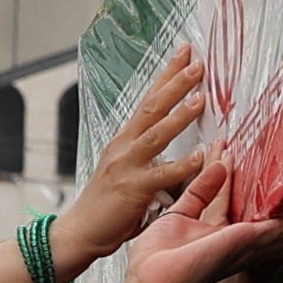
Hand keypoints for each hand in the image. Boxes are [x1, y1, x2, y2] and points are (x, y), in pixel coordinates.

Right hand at [54, 45, 210, 268]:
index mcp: (124, 139)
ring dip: (179, 115)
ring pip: (156, 134)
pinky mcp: (132, 190)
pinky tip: (200, 156)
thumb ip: (146, 152)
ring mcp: (127, 166)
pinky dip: (181, 166)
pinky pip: (160, 175)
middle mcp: (124, 146)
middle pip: (151, 107)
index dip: (167, 75)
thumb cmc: (107, 203)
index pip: (148, 100)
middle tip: (196, 62)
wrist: (81, 230)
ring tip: (201, 98)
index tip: (184, 52)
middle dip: (175, 84)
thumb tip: (169, 136)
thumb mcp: (126, 168)